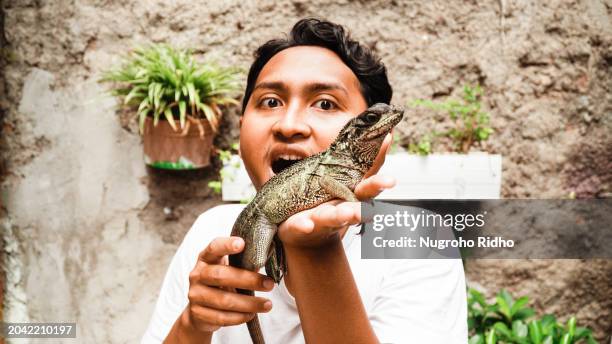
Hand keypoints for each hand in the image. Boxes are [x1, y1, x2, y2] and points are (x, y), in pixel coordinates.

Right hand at [184, 237, 274, 332]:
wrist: (199, 308)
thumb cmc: (221, 281)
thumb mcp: (228, 268)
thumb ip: (242, 263)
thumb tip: (266, 259)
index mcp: (206, 258)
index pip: (213, 248)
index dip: (226, 245)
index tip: (242, 243)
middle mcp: (197, 275)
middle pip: (221, 276)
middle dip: (248, 280)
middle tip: (269, 284)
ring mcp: (195, 295)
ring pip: (224, 300)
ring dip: (249, 303)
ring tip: (267, 304)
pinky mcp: (198, 314)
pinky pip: (222, 317)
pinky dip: (240, 317)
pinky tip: (252, 314)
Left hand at [278, 133, 394, 248]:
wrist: (303, 233)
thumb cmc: (324, 201)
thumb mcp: (338, 179)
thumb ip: (353, 160)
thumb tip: (373, 130)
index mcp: (351, 191)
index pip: (368, 173)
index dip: (378, 157)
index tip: (388, 139)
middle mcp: (343, 205)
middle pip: (361, 196)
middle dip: (374, 187)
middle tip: (389, 180)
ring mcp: (323, 217)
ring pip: (336, 215)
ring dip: (346, 213)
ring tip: (352, 211)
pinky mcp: (302, 226)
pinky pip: (303, 226)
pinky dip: (305, 226)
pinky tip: (307, 224)